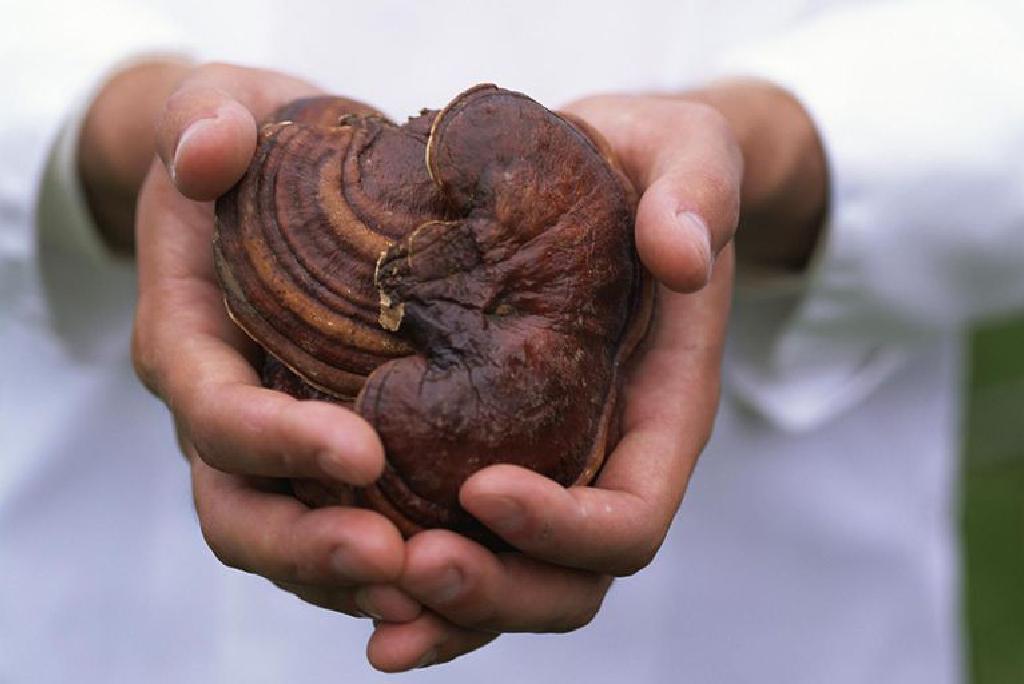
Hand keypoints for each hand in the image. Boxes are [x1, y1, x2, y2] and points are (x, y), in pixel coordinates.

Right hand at [132, 63, 420, 622]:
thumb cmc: (246, 150)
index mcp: (189, 342)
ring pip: (289, 540)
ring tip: (431, 591)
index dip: (276, 442)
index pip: (216, 414)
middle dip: (308, 547)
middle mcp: (224, 412)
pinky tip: (451, 573)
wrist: (263, 183)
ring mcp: (273, 443)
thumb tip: (210, 149)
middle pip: (241, 511)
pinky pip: (342, 524)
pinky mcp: (324, 451)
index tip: (362, 451)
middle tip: (392, 561)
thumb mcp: (217, 110)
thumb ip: (200, 122)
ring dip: (352, 577)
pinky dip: (387, 560)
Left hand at [365, 94, 743, 670]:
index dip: (566, 528)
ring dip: (448, 611)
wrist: (609, 172)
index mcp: (664, 411)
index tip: (482, 487)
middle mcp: (609, 458)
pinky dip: (419, 584)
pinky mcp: (496, 447)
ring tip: (375, 608)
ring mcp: (552, 464)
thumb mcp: (688, 151)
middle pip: (571, 583)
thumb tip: (683, 259)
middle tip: (410, 568)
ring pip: (514, 582)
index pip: (631, 516)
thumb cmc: (649, 163)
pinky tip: (357, 588)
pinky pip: (466, 541)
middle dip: (497, 591)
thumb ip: (699, 192)